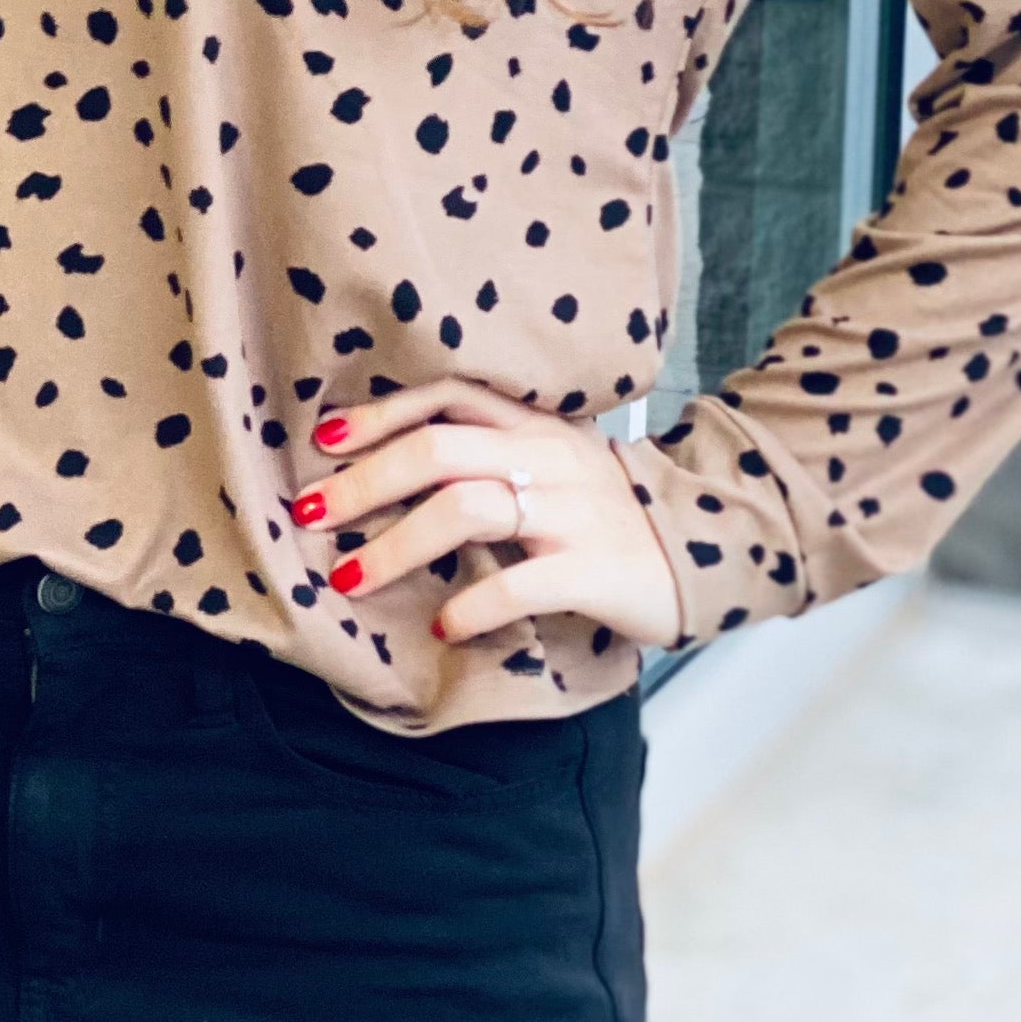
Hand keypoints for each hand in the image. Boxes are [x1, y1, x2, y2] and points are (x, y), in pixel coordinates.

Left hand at [285, 381, 684, 655]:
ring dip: (396, 545)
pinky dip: (472, 604)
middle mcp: (548, 459)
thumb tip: (389, 469)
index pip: (447, 396)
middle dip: (363, 483)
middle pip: (437, 452)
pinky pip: (520, 583)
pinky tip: (443, 625)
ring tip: (350, 577)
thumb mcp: (554, 463)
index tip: (323, 439)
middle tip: (310, 515)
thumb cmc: (609, 512)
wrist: (710, 548)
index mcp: (534, 427)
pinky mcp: (592, 569)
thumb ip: (490, 455)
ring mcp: (571, 512)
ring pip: (467, 509)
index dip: (380, 414)